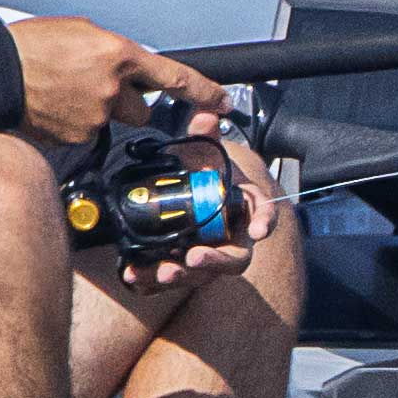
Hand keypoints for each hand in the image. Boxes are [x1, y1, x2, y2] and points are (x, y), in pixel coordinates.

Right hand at [7, 17, 227, 145]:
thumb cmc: (31, 47)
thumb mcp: (81, 32)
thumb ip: (112, 51)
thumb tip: (123, 65)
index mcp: (118, 54)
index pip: (174, 77)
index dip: (204, 92)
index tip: (223, 103)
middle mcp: (112, 89)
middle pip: (141, 109)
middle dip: (125, 102)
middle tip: (92, 86)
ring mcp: (95, 117)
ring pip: (111, 122)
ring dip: (97, 111)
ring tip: (64, 93)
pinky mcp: (77, 138)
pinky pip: (87, 134)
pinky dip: (74, 123)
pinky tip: (54, 107)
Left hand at [112, 136, 282, 294]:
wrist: (190, 190)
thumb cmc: (206, 173)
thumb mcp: (205, 152)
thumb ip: (206, 135)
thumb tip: (205, 116)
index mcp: (244, 210)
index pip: (263, 218)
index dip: (264, 223)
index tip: (258, 231)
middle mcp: (229, 238)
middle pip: (231, 259)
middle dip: (213, 261)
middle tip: (192, 257)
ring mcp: (207, 255)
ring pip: (199, 274)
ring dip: (180, 275)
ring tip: (160, 272)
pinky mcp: (182, 266)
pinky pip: (169, 278)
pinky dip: (150, 282)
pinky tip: (133, 275)